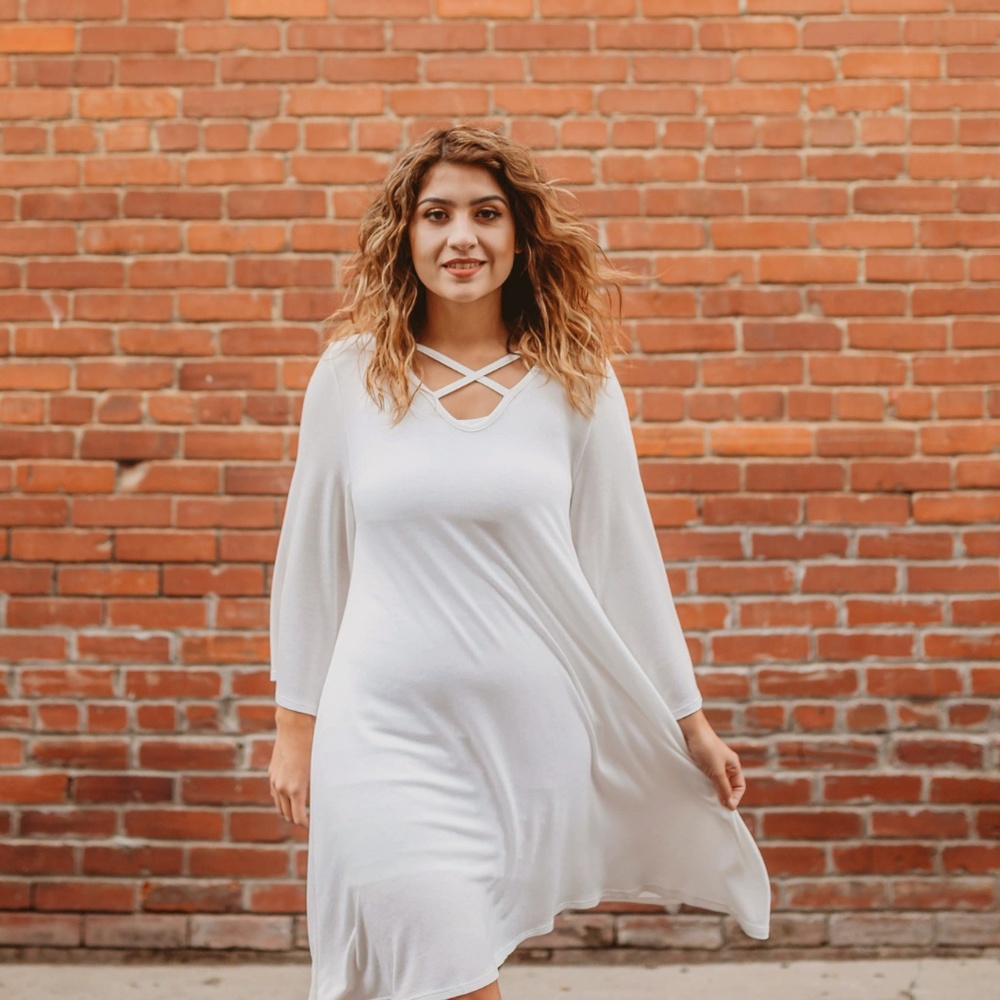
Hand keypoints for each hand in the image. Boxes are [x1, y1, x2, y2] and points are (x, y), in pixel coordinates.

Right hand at [268, 706, 315, 828]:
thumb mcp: (319, 768)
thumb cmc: (313, 744)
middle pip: (287, 814)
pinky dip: (282, 799)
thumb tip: (323, 801)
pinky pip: (274, 793)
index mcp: (295, 789)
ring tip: (300, 811)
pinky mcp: (272, 772)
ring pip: (279, 805)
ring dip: (288, 810)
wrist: (295, 725)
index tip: (313, 827)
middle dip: (297, 819)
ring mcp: (274, 780)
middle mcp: (281, 787)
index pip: (298, 817)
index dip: (306, 825)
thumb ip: (318, 787)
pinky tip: (291, 797)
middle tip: (309, 821)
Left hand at [676, 709, 744, 810]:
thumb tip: (730, 806)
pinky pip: (705, 777)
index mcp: (733, 765)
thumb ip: (724, 788)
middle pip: (728, 786)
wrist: (689, 729)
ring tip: (706, 798)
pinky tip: (698, 788)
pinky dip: (703, 784)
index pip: (739, 786)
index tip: (726, 807)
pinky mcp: (701, 762)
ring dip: (712, 790)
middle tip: (715, 805)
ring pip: (716, 782)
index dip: (735, 798)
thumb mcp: (717, 771)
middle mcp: (725, 764)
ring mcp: (712, 763)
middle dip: (723, 795)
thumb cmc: (705, 747)